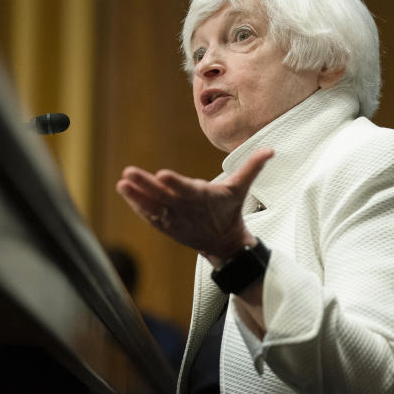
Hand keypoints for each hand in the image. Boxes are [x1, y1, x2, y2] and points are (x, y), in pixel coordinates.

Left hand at [115, 148, 273, 259]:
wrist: (222, 243)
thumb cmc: (229, 210)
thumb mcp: (241, 188)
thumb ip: (252, 167)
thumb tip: (271, 149)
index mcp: (203, 198)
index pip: (187, 189)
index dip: (175, 182)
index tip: (162, 174)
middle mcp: (185, 209)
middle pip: (163, 195)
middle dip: (145, 185)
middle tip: (128, 172)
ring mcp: (173, 218)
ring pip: (152, 205)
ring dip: (136, 194)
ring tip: (121, 182)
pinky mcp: (165, 225)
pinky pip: (148, 214)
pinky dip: (136, 205)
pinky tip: (125, 191)